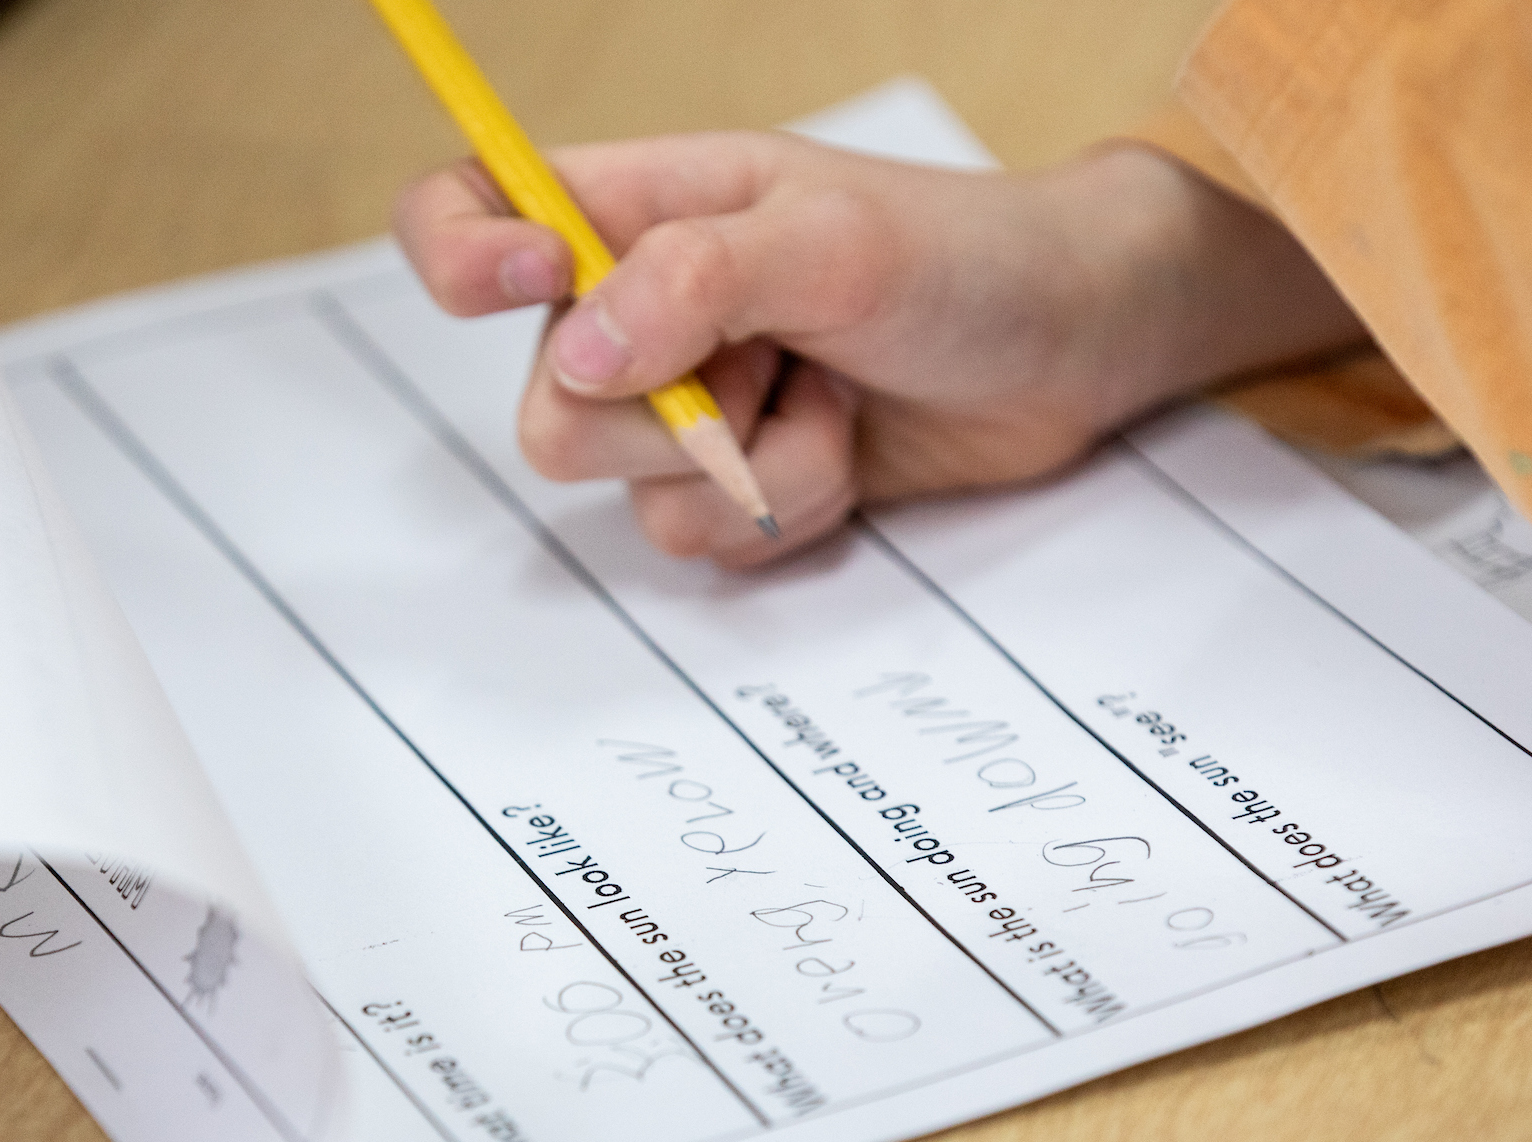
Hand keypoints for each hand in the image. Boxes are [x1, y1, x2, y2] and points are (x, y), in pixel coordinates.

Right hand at [395, 133, 1366, 565]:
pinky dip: (785, 509)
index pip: (465, 211)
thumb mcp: (833, 240)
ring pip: (630, 495)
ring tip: (834, 394)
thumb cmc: (963, 254)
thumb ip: (695, 281)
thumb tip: (579, 350)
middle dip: (671, 418)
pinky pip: (699, 543)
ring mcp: (682, 407)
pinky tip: (845, 449)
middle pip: (547, 411)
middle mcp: (633, 312)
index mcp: (632, 209)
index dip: (461, 257)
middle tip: (775, 362)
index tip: (539, 281)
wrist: (1070, 349)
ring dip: (754, 465)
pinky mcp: (733, 484)